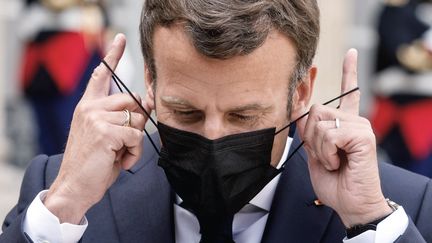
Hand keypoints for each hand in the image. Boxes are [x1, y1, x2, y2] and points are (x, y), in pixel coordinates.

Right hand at [44, 34, 151, 223]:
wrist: (75, 187)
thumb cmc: (93, 163)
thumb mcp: (106, 135)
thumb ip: (121, 118)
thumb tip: (147, 104)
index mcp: (89, 106)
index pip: (101, 75)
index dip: (112, 56)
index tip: (120, 38)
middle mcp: (91, 107)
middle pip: (134, 100)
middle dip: (139, 122)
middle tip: (126, 142)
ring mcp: (97, 118)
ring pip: (138, 120)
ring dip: (136, 141)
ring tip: (119, 154)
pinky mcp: (105, 131)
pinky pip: (137, 136)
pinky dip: (134, 152)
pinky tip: (120, 160)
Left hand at [298, 49, 391, 226]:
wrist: (350, 204)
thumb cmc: (334, 182)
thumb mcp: (314, 153)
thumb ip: (310, 132)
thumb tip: (301, 111)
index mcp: (345, 124)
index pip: (348, 93)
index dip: (348, 72)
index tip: (351, 53)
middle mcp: (355, 120)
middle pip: (316, 110)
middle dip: (310, 137)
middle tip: (324, 156)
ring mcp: (360, 126)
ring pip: (319, 122)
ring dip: (318, 148)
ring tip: (333, 161)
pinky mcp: (362, 135)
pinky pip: (329, 134)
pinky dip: (326, 153)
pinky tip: (338, 162)